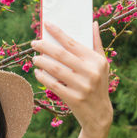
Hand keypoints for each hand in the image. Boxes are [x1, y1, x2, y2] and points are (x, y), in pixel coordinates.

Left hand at [31, 22, 112, 137]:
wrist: (99, 114)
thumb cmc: (99, 84)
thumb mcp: (102, 64)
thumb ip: (96, 43)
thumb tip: (93, 23)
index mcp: (96, 60)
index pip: (73, 43)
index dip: (58, 32)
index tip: (46, 24)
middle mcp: (90, 72)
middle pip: (62, 55)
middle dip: (45, 46)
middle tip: (34, 43)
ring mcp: (82, 86)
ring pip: (56, 69)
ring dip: (42, 62)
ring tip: (35, 58)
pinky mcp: (74, 98)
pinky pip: (54, 85)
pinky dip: (43, 78)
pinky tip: (37, 73)